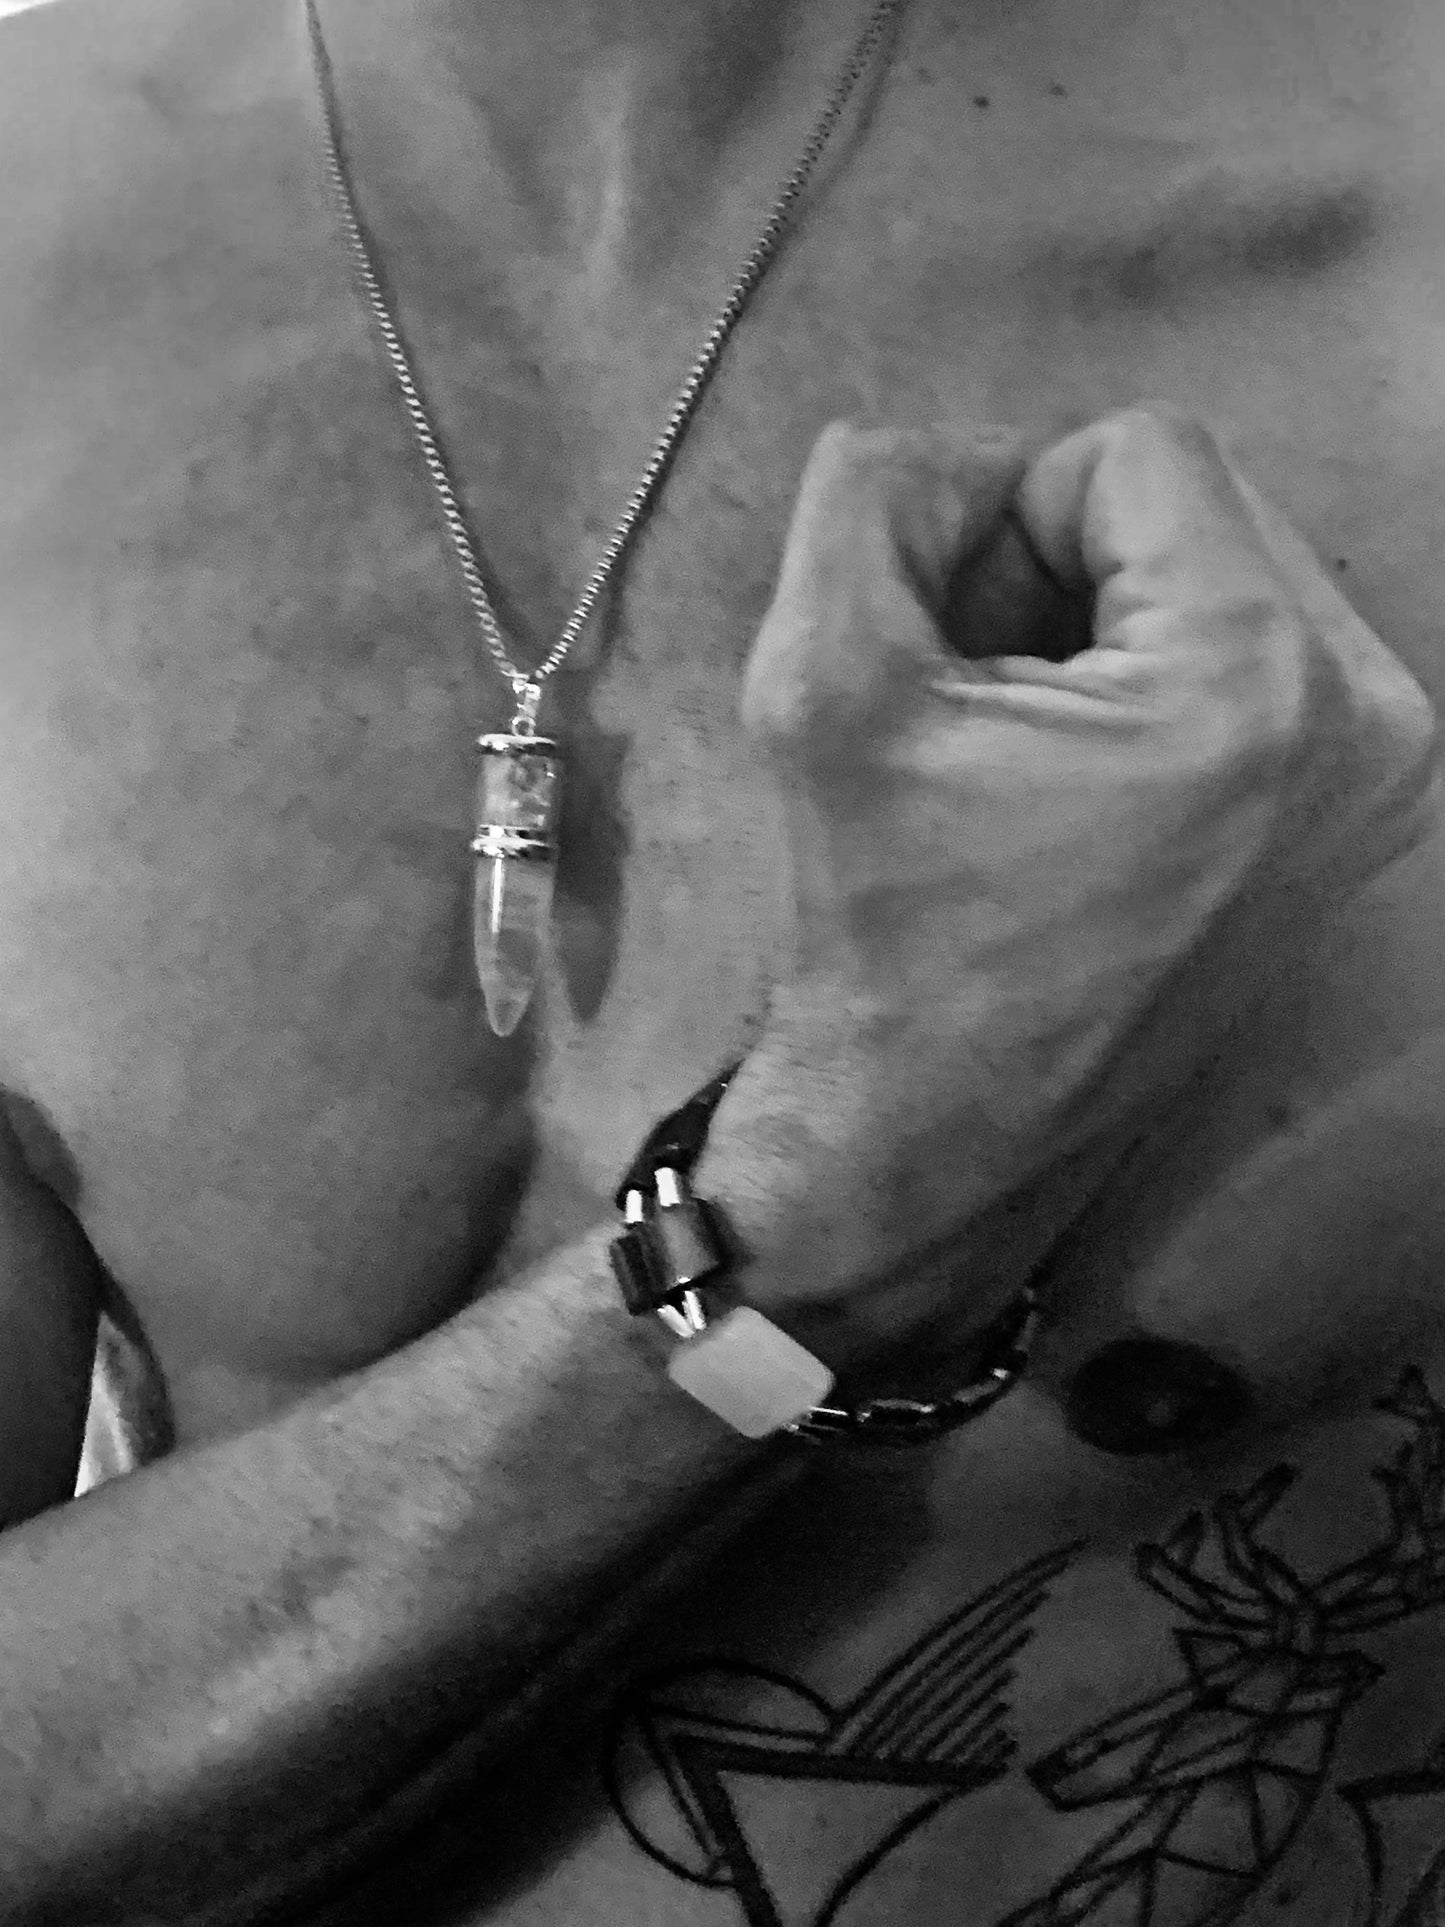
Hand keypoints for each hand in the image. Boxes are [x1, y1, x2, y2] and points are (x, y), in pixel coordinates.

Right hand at [697, 407, 1438, 1371]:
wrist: (937, 1134)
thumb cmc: (885, 936)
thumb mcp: (818, 682)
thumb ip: (866, 500)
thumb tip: (923, 455)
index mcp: (1263, 685)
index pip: (1140, 451)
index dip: (999, 513)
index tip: (938, 639)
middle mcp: (1367, 727)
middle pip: (1197, 506)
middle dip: (1058, 567)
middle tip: (968, 691)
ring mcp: (1378, 785)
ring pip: (1222, 573)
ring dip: (1097, 619)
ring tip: (1013, 744)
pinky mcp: (1352, 825)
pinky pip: (1248, 659)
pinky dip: (1146, 679)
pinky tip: (1069, 776)